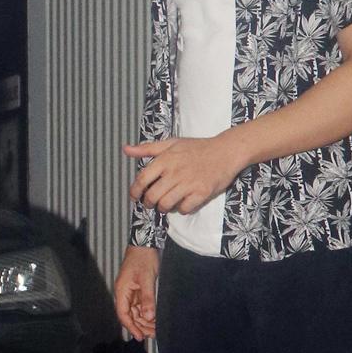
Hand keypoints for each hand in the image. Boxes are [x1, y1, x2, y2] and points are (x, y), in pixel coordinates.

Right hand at [114, 245, 159, 340]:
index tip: (140, 336)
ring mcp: (131, 291)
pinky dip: (147, 312)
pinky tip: (154, 318)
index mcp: (122, 291)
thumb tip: (148, 316)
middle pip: (130, 315)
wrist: (145, 243)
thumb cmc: (143, 259)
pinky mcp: (138, 288)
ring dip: (144, 321)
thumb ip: (147, 299)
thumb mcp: (146, 279)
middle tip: (152, 334)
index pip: (124, 314)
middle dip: (140, 326)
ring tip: (155, 329)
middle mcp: (124, 293)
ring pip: (136, 311)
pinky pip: (141, 305)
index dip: (131, 327)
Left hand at [124, 133, 243, 214]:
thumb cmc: (197, 147)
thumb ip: (147, 148)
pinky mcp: (202, 192)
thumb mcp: (171, 143)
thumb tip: (125, 149)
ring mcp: (189, 183)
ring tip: (165, 204)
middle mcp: (175, 172)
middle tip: (151, 203)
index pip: (142, 179)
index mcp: (165, 159)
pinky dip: (181, 209)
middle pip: (152, 196)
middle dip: (148, 203)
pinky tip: (183, 203)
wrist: (226, 151)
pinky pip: (184, 208)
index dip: (134, 191)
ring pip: (165, 204)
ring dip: (163, 208)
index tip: (134, 196)